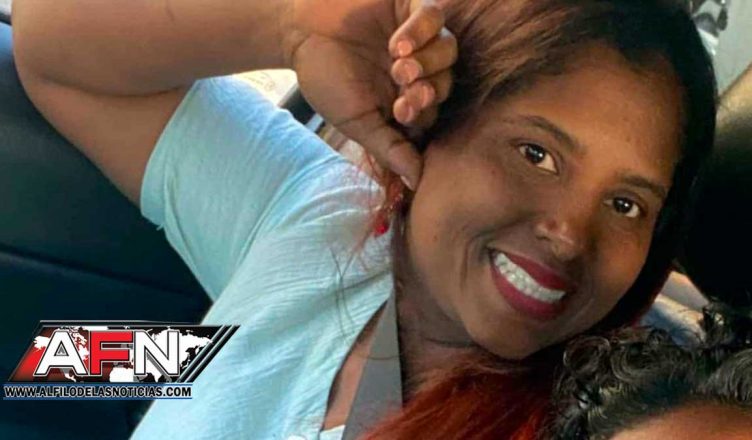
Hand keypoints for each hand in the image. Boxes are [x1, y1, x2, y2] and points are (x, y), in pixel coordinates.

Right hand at [286, 0, 456, 188]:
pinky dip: (421, 30)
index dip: (423, 113)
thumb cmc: (325, 79)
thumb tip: (418, 182)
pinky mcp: (410, 5)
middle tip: (403, 88)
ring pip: (449, 49)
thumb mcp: (356, 121)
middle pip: (447, 81)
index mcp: (407, 97)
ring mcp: (418, 36)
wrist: (297, 34)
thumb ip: (389, 148)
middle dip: (428, 89)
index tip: (400, 112)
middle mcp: (419, 68)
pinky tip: (398, 42)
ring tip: (398, 63)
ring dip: (429, 61)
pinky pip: (433, 15)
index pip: (434, 111)